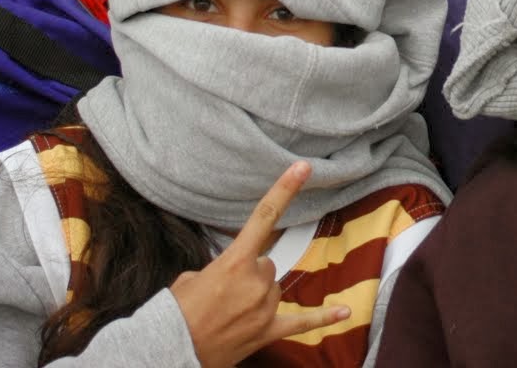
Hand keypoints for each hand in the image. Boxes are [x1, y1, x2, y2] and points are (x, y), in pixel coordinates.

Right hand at [170, 161, 349, 367]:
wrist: (172, 348)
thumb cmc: (177, 312)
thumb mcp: (191, 277)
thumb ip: (220, 269)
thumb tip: (231, 277)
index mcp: (235, 261)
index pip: (264, 216)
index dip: (285, 189)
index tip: (302, 168)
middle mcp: (256, 281)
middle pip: (266, 264)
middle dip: (248, 274)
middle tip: (222, 293)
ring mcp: (265, 307)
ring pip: (273, 288)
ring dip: (257, 296)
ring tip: (229, 312)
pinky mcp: (269, 330)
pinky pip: (303, 322)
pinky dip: (324, 317)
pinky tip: (345, 311)